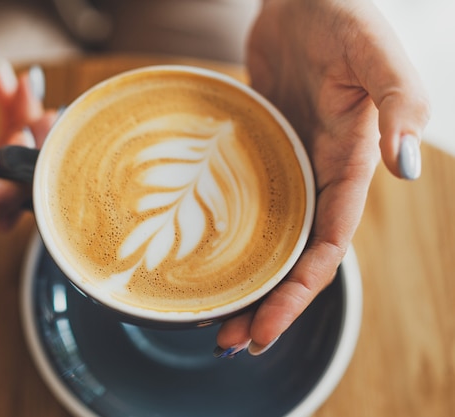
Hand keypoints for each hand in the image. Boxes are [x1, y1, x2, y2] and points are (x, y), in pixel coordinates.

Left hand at [215, 0, 429, 355]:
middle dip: (267, 303)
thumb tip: (408, 167)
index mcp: (349, 165)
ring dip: (243, 280)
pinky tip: (197, 254)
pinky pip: (241, 203)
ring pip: (267, 239)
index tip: (266, 328)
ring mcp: (286, 167)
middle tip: (228, 343)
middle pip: (295, 257)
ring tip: (210, 319)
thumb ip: (399, 101)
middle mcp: (317, 175)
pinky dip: (224, 235)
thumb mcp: (374, 51)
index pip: (328, 245)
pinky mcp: (258, 153)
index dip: (300, 292)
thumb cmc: (341, 14)